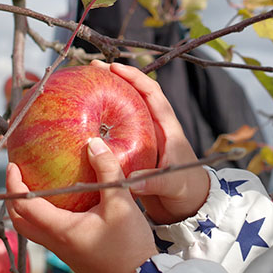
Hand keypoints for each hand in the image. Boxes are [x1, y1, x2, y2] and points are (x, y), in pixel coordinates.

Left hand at [6, 136, 157, 272]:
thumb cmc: (130, 245)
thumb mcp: (121, 202)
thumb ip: (107, 170)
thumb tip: (94, 143)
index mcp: (61, 230)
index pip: (24, 206)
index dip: (14, 184)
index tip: (14, 166)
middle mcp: (57, 243)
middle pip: (20, 222)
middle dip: (14, 198)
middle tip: (19, 176)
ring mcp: (64, 253)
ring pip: (33, 231)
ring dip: (28, 209)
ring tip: (37, 187)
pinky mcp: (74, 258)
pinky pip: (49, 235)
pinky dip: (44, 218)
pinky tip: (62, 205)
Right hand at [96, 61, 209, 224]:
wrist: (190, 204)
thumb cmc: (187, 190)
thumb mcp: (173, 184)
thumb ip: (154, 182)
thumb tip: (130, 182)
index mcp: (168, 128)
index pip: (152, 93)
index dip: (135, 77)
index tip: (114, 68)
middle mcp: (156, 127)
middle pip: (135, 93)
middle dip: (116, 77)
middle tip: (92, 67)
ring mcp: (145, 136)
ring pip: (124, 107)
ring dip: (107, 94)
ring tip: (84, 84)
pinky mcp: (135, 148)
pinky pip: (117, 128)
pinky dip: (102, 119)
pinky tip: (83, 119)